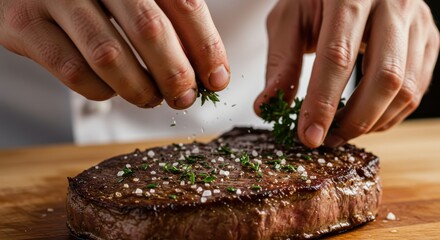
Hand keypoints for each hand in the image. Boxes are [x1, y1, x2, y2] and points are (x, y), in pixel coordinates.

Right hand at [0, 0, 229, 108]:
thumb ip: (171, 24)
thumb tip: (208, 72)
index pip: (184, 4)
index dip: (206, 47)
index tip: (216, 79)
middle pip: (150, 29)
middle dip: (175, 74)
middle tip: (184, 96)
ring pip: (109, 55)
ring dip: (139, 88)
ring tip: (151, 97)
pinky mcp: (25, 24)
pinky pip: (71, 70)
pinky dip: (100, 90)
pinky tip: (111, 91)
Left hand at [254, 0, 439, 147]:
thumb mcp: (290, 19)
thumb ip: (281, 61)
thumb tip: (266, 106)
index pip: (338, 57)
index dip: (322, 102)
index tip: (308, 136)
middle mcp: (393, 4)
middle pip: (385, 77)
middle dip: (354, 120)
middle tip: (326, 140)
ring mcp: (417, 22)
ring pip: (407, 88)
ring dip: (373, 121)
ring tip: (342, 131)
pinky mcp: (428, 39)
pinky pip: (417, 88)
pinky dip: (390, 113)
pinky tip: (365, 118)